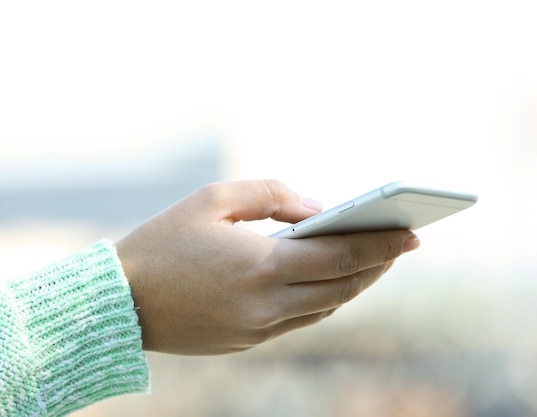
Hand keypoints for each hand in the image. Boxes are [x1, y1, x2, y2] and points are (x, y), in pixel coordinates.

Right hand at [116, 179, 418, 354]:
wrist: (119, 303)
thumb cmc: (162, 242)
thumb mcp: (213, 200)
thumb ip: (272, 196)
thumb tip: (317, 209)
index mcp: (261, 267)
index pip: (341, 256)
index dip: (381, 245)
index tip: (412, 234)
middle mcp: (267, 305)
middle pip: (343, 285)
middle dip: (377, 264)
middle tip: (401, 243)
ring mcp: (259, 329)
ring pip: (326, 306)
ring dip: (354, 282)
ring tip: (373, 259)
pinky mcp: (249, 341)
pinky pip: (302, 319)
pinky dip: (325, 298)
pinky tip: (331, 280)